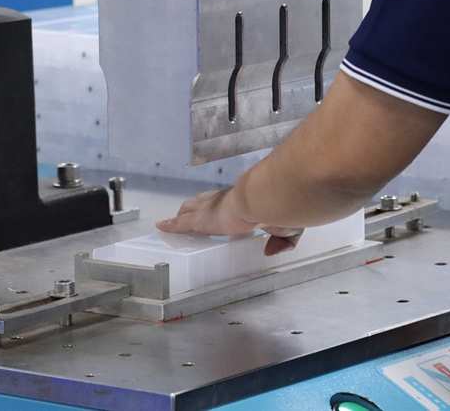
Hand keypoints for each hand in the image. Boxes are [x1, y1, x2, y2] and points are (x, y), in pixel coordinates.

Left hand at [156, 189, 303, 255]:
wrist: (265, 198)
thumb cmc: (277, 209)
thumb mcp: (287, 227)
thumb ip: (283, 241)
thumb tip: (271, 251)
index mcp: (244, 200)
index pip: (227, 202)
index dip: (220, 205)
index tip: (219, 211)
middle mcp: (224, 201)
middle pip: (203, 202)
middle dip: (195, 206)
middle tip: (187, 212)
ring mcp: (210, 209)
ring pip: (189, 210)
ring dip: (182, 214)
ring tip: (173, 220)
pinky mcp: (202, 220)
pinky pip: (181, 223)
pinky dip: (171, 226)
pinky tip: (162, 227)